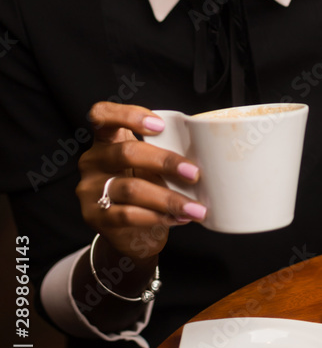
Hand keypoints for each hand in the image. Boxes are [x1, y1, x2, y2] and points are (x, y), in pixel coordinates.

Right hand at [76, 101, 206, 262]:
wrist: (128, 233)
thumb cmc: (144, 187)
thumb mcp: (148, 165)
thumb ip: (162, 153)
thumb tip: (204, 156)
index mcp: (106, 140)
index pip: (102, 115)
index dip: (128, 115)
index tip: (160, 125)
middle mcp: (93, 161)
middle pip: (126, 153)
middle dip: (165, 162)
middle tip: (194, 173)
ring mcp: (90, 190)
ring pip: (131, 188)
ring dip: (168, 198)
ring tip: (195, 208)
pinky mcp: (96, 217)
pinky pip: (129, 215)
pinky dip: (158, 216)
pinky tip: (178, 218)